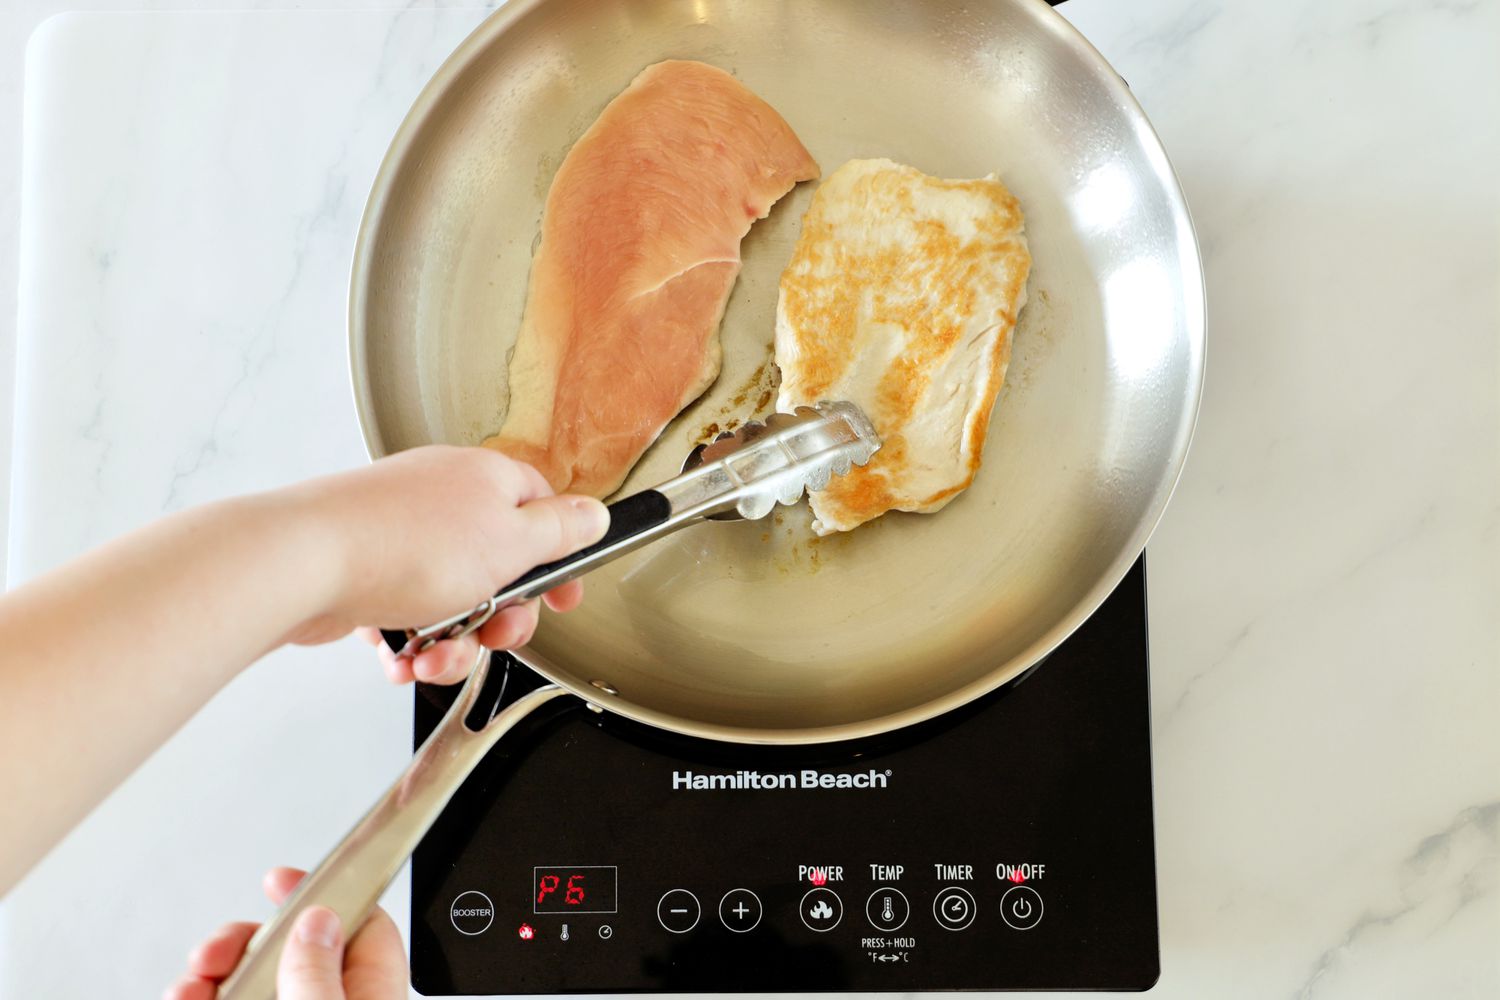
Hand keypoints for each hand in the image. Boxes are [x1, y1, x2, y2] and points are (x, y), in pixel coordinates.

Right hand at [164, 867, 404, 999]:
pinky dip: (202, 997)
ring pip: (254, 984)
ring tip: (187, 988)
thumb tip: (315, 921)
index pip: (361, 923)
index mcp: (372, 993)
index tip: (276, 880)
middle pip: (294, 952)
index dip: (319, 894)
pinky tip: (184, 997)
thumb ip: (318, 975)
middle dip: (243, 943)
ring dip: (212, 975)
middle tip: (210, 954)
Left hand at [282, 445, 608, 683]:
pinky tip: (401, 655)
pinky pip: (407, 614)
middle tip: (493, 633)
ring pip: (452, 600)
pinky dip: (409, 643)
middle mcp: (443, 500)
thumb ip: (560, 531)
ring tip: (433, 655)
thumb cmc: (402, 547)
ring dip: (452, 642)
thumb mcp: (510, 544)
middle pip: (500, 568)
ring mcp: (400, 533)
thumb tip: (596, 515)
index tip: (563, 598)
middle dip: (500, 618)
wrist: (304, 564)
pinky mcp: (365, 568)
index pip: (542, 512)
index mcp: (485, 481)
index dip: (557, 562)